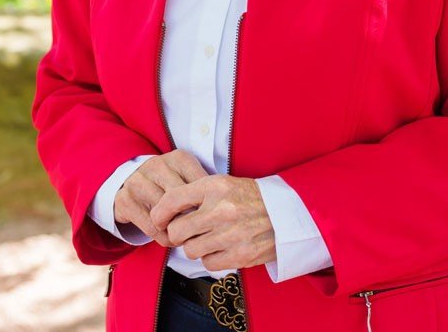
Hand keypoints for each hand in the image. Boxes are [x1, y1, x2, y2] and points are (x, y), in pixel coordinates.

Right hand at [115, 150, 207, 247]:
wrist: (130, 183)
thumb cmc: (170, 184)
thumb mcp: (189, 179)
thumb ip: (204, 189)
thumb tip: (223, 210)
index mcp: (179, 158)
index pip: (201, 184)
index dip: (207, 205)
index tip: (211, 218)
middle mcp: (156, 165)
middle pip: (182, 199)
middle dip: (192, 219)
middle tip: (199, 232)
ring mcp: (138, 181)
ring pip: (166, 214)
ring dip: (177, 231)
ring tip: (185, 237)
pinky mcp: (125, 200)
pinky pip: (151, 226)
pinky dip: (163, 238)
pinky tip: (169, 239)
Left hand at [150, 175, 276, 271]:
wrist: (288, 213)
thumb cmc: (251, 198)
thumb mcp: (224, 184)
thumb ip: (196, 194)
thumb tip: (165, 213)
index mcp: (216, 186)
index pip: (172, 200)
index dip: (159, 213)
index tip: (159, 219)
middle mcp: (222, 209)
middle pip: (177, 231)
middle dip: (179, 234)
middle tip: (189, 231)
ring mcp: (231, 234)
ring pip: (191, 250)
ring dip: (197, 246)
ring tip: (210, 238)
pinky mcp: (240, 254)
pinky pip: (208, 263)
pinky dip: (212, 258)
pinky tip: (223, 247)